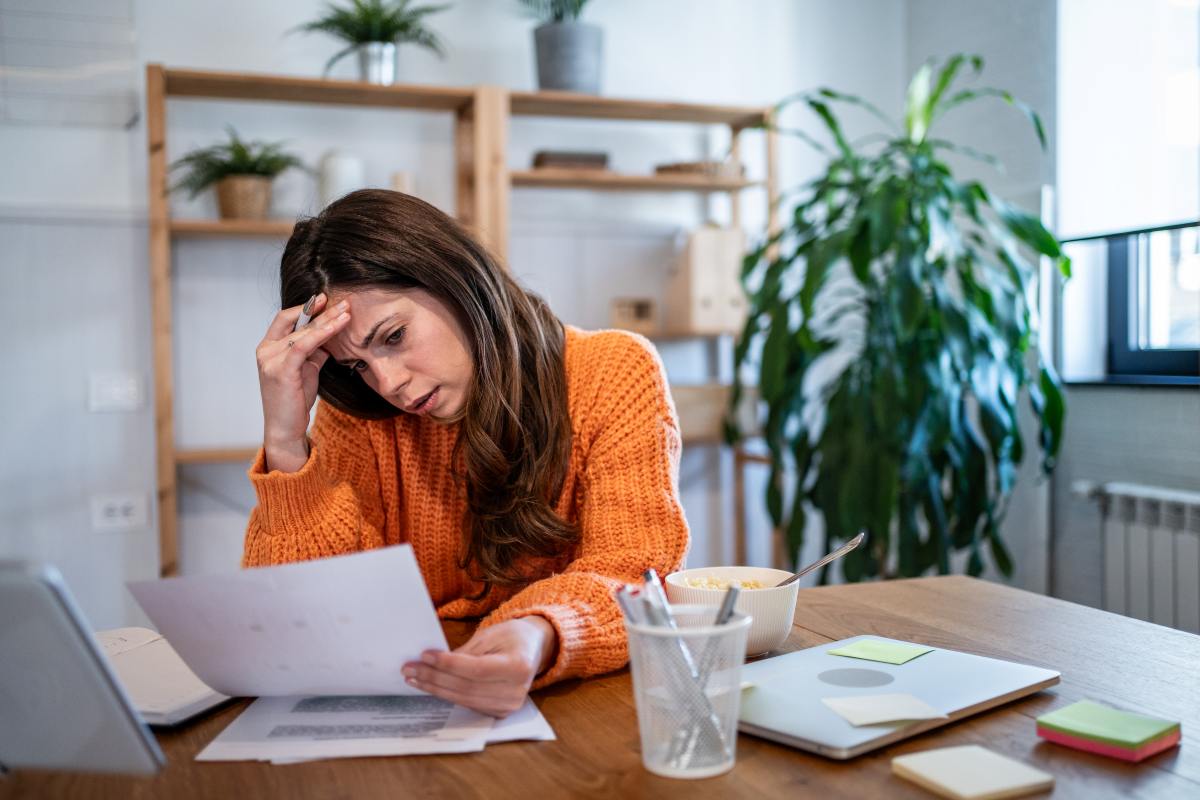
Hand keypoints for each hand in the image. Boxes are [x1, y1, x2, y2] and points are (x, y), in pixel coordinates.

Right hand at [255, 293, 350, 471]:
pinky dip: (322, 333)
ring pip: (303, 332)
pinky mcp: (281, 370)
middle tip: (345, 302)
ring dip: (327, 321)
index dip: (305, 308)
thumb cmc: (295, 399)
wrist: (286, 428)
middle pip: (297, 323)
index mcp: (269, 347)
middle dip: (323, 311)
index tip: (326, 300)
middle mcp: (266, 351)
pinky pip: (304, 345)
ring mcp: (270, 360)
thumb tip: (331, 333)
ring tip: (347, 312)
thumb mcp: (306, 369)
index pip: (285, 318)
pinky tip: (337, 327)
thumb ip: (314, 350)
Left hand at [402, 617, 556, 717]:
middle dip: (434, 677)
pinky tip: (430, 685)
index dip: (448, 664)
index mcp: (518, 667)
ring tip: (414, 676)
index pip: (476, 669)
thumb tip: (433, 662)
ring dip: (435, 688)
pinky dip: (446, 694)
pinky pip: (467, 703)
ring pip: (463, 698)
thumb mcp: (491, 634)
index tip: (425, 655)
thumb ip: (465, 651)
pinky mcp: (499, 712)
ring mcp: (508, 705)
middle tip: (410, 667)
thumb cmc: (512, 637)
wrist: (533, 650)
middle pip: (466, 687)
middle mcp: (515, 691)